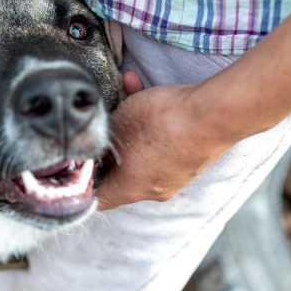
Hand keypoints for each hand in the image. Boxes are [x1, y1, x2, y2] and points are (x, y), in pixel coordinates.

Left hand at [96, 73, 236, 209]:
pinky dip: (153, 122)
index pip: (98, 198)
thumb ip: (101, 136)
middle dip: (109, 147)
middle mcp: (154, 188)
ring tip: (125, 97)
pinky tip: (144, 92)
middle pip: (121, 174)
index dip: (82, 183)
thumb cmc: (162, 122)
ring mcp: (176, 175)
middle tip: (100, 127)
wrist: (214, 113)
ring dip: (132, 126)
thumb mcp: (116, 124)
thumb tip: (95, 142)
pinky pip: (164, 143)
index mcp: (130, 189)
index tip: (75, 163)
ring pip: (143, 152)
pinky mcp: (192, 158)